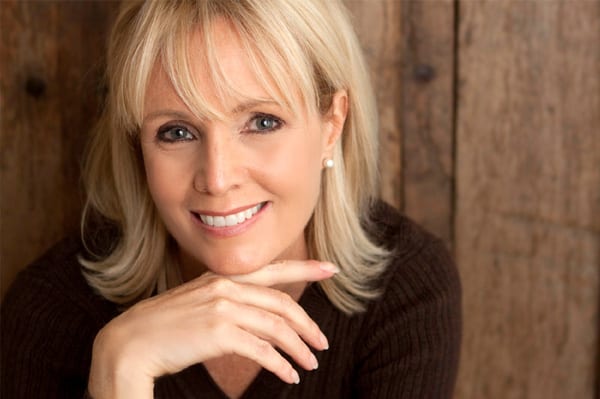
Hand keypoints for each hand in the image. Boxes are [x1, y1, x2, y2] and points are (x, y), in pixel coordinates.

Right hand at [87, 260, 337, 397]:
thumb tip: (255, 314)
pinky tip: (289, 376)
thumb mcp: (197, 303)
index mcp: (221, 278)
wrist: (129, 344)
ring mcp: (222, 308)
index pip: (272, 270)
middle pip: (281, 304)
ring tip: (310, 364)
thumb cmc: (163, 328)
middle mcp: (225, 288)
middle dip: (308, 324)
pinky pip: (262, 350)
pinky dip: (280, 364)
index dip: (304, 268)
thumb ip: (226, 300)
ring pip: (277, 327)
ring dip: (298, 348)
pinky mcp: (219, 332)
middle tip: (323, 342)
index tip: (330, 268)